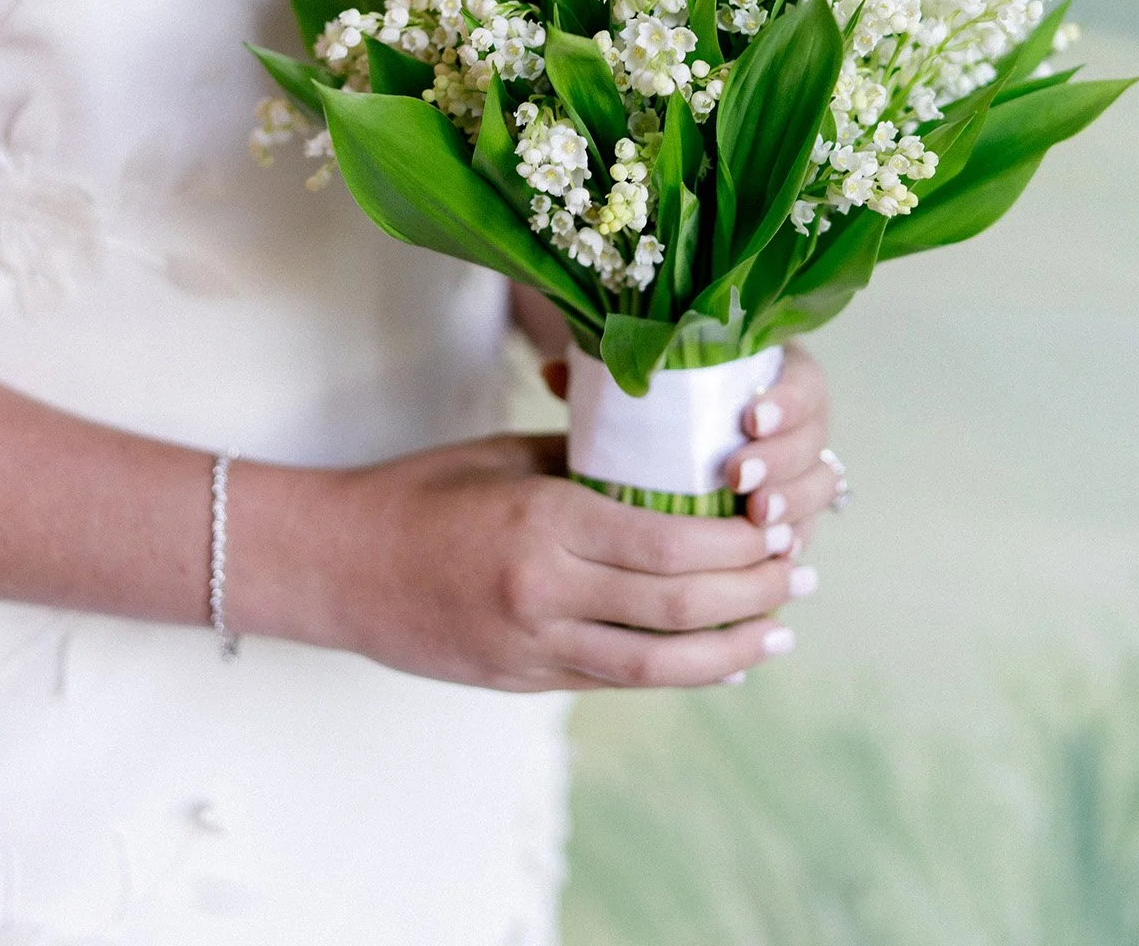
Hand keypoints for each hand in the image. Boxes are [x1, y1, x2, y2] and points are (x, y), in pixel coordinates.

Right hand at [233, 434, 808, 693]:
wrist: (340, 562)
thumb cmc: (425, 490)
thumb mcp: (513, 457)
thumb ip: (594, 468)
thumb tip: (676, 468)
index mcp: (545, 519)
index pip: (668, 542)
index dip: (737, 542)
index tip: (777, 524)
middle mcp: (545, 590)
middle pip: (676, 605)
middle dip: (752, 594)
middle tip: (799, 576)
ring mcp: (532, 645)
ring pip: (656, 665)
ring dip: (730, 651)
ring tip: (779, 633)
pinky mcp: (522, 680)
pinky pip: (616, 682)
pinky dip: (677, 674)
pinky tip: (719, 663)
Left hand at [540, 339, 840, 545]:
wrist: (682, 461)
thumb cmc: (657, 413)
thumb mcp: (638, 392)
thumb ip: (609, 381)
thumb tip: (553, 374)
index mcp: (772, 374)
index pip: (800, 379)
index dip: (785, 401)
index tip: (749, 419)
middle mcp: (797, 422)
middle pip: (815, 436)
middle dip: (784, 459)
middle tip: (740, 479)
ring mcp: (803, 471)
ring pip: (821, 484)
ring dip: (795, 502)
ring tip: (758, 520)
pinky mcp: (797, 516)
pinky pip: (809, 528)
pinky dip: (794, 543)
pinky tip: (773, 564)